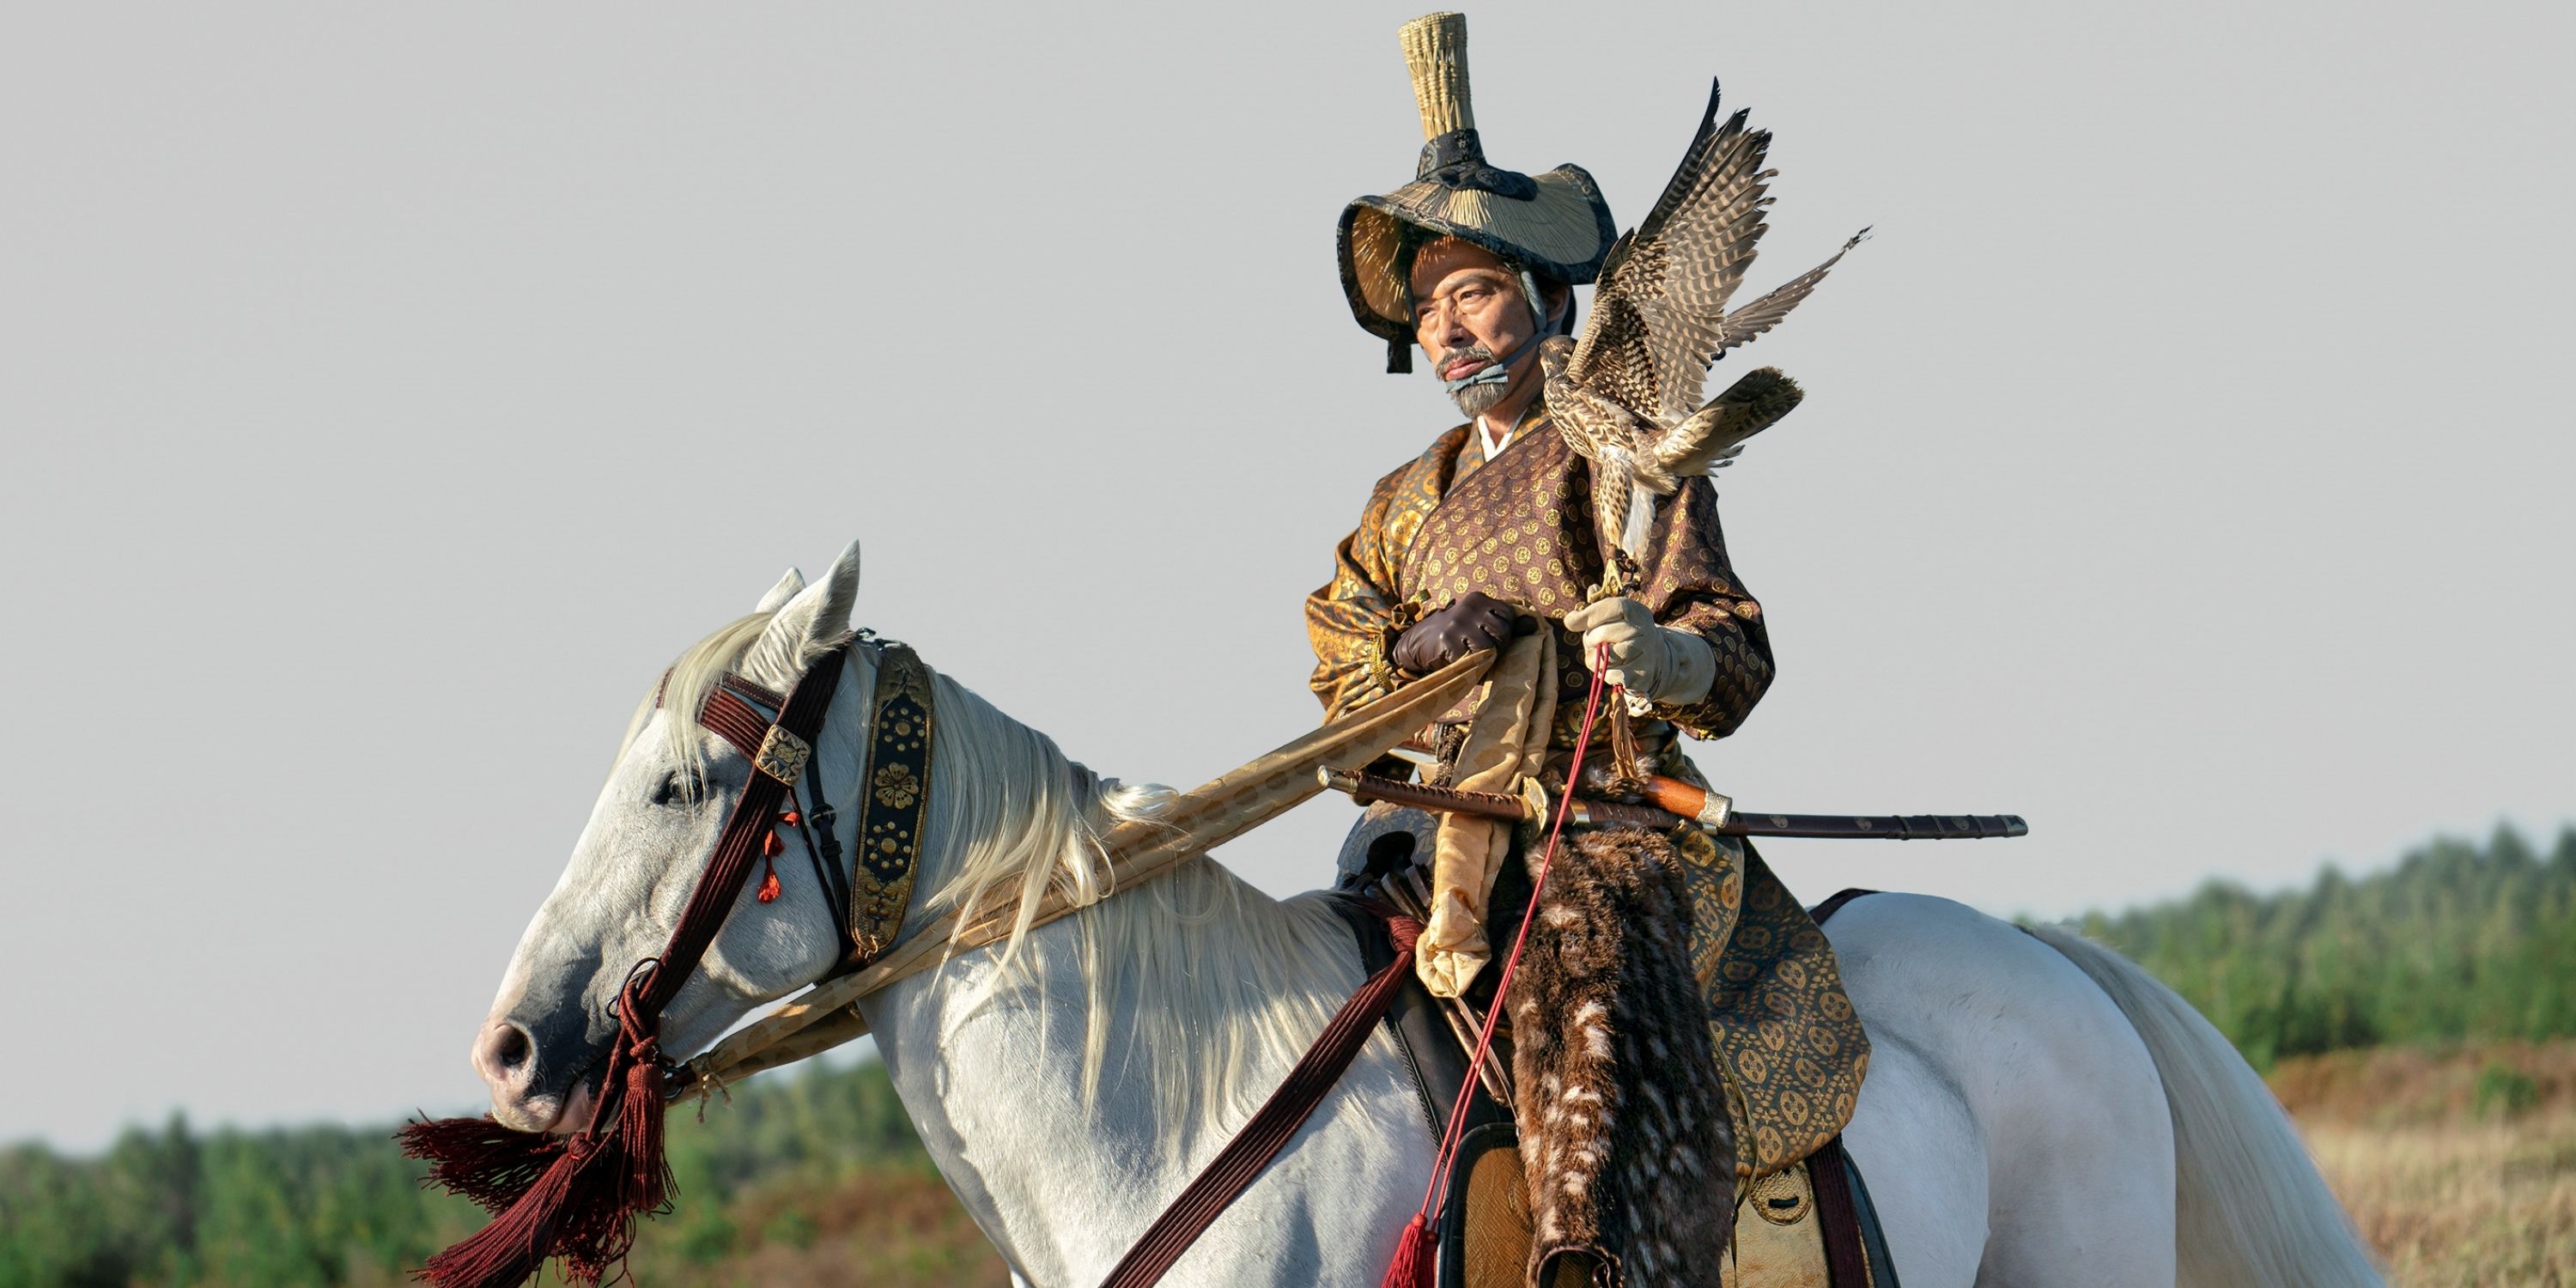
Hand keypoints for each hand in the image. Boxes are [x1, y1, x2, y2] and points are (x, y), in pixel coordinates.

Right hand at [1394, 592, 1523, 672]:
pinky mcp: (1447, 642)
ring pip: (1488, 648)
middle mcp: (1468, 607)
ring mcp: (1457, 623)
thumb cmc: (1457, 634)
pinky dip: (1470, 666)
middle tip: (1484, 652)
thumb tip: (1534, 625)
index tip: (1492, 639)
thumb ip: (1508, 624)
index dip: (1505, 633)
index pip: (1509, 616)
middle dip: (1498, 647)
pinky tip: (1460, 660)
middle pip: (1502, 632)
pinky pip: (1471, 660)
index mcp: (1479, 599)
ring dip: (1484, 659)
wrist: (1419, 642)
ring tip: (1472, 656)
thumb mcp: (1480, 623)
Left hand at [1562, 597, 1714, 703]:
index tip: (1571, 621)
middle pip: (1602, 633)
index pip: (1612, 607)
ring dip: (1594, 659)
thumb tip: (1586, 598)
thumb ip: (1600, 607)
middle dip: (1589, 640)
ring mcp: (1644, 655)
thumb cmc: (1628, 636)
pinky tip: (1612, 669)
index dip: (1588, 614)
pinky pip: (1609, 675)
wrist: (1658, 661)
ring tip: (1601, 657)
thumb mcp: (1619, 617)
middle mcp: (1644, 632)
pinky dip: (1604, 674)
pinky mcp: (1640, 677)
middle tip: (1593, 644)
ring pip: (1604, 657)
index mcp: (1637, 613)